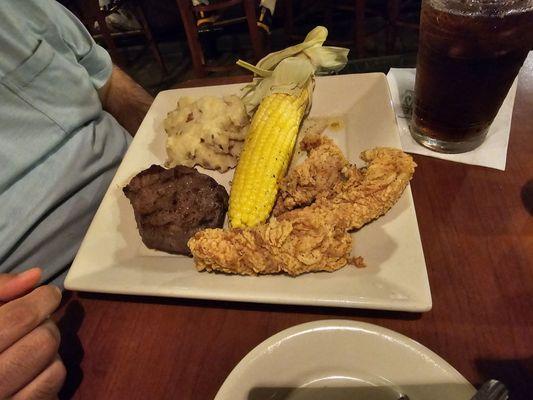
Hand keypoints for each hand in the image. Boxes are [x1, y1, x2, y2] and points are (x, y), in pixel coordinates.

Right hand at [0, 268, 65, 398]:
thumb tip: (35, 276)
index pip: (20, 317)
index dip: (42, 299)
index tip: (48, 294)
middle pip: (44, 340)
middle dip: (45, 325)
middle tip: (34, 323)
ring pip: (55, 367)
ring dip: (49, 352)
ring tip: (28, 346)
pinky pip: (52, 389)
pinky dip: (49, 373)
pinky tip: (31, 369)